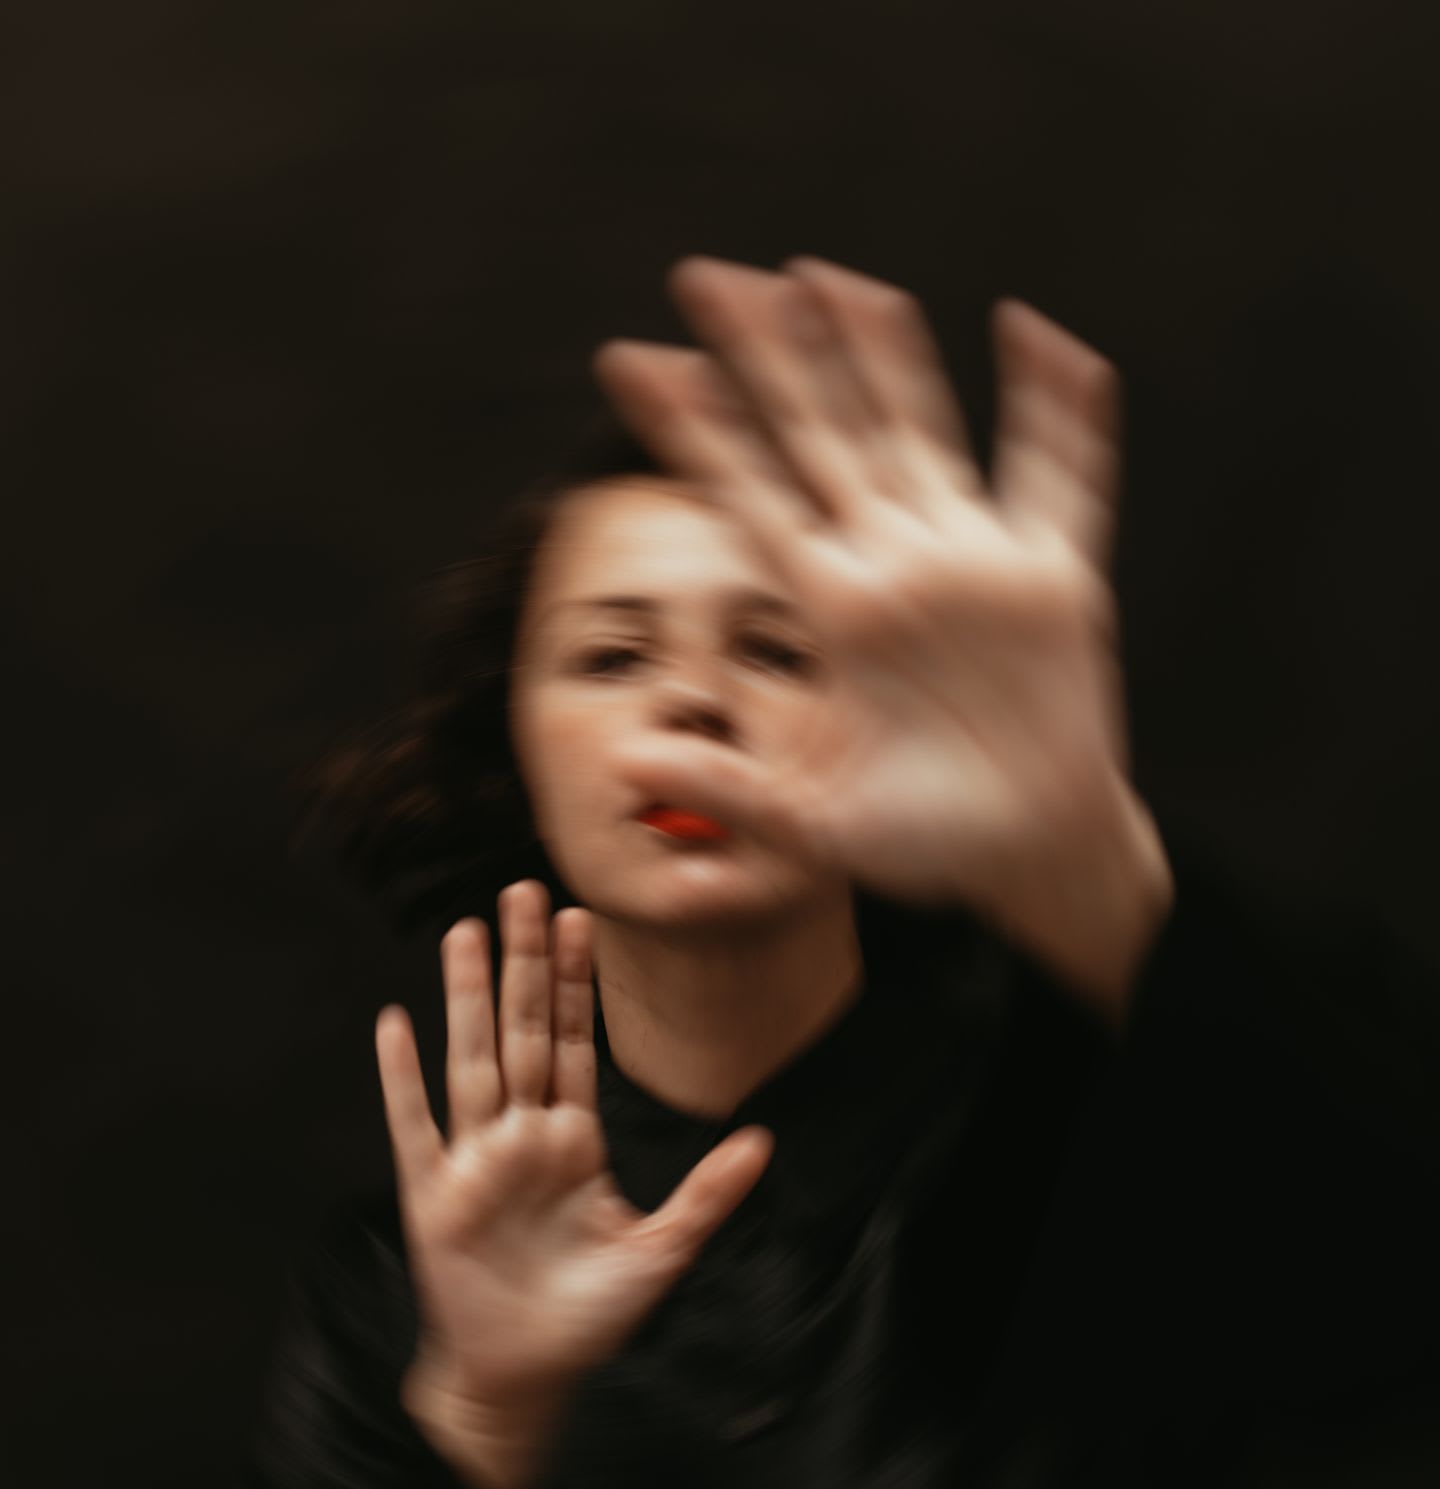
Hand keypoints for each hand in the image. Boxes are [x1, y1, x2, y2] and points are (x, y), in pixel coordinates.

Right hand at [375, 880, 773, 1488]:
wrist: (525, 1378)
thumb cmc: (588, 1316)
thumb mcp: (661, 1251)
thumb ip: (708, 1193)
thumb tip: (764, 1140)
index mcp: (572, 1140)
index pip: (573, 1043)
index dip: (575, 983)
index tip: (580, 920)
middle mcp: (521, 1137)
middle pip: (521, 1032)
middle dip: (525, 964)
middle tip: (524, 892)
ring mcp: (475, 1162)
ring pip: (472, 1060)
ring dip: (469, 997)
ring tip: (467, 932)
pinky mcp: (435, 1197)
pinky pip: (414, 1126)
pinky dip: (402, 1078)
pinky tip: (394, 1024)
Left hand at [593, 255, 1171, 1012]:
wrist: (1029, 859)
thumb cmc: (924, 846)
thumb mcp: (814, 827)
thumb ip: (727, 791)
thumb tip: (626, 763)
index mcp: (834, 612)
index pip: (749, 495)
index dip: (695, 428)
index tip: (630, 360)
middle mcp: (895, 569)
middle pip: (821, 438)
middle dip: (767, 358)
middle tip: (703, 275)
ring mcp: (976, 565)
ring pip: (923, 432)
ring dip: (882, 356)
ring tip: (833, 277)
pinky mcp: (1056, 582)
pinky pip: (1062, 478)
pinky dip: (1061, 411)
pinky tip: (1037, 334)